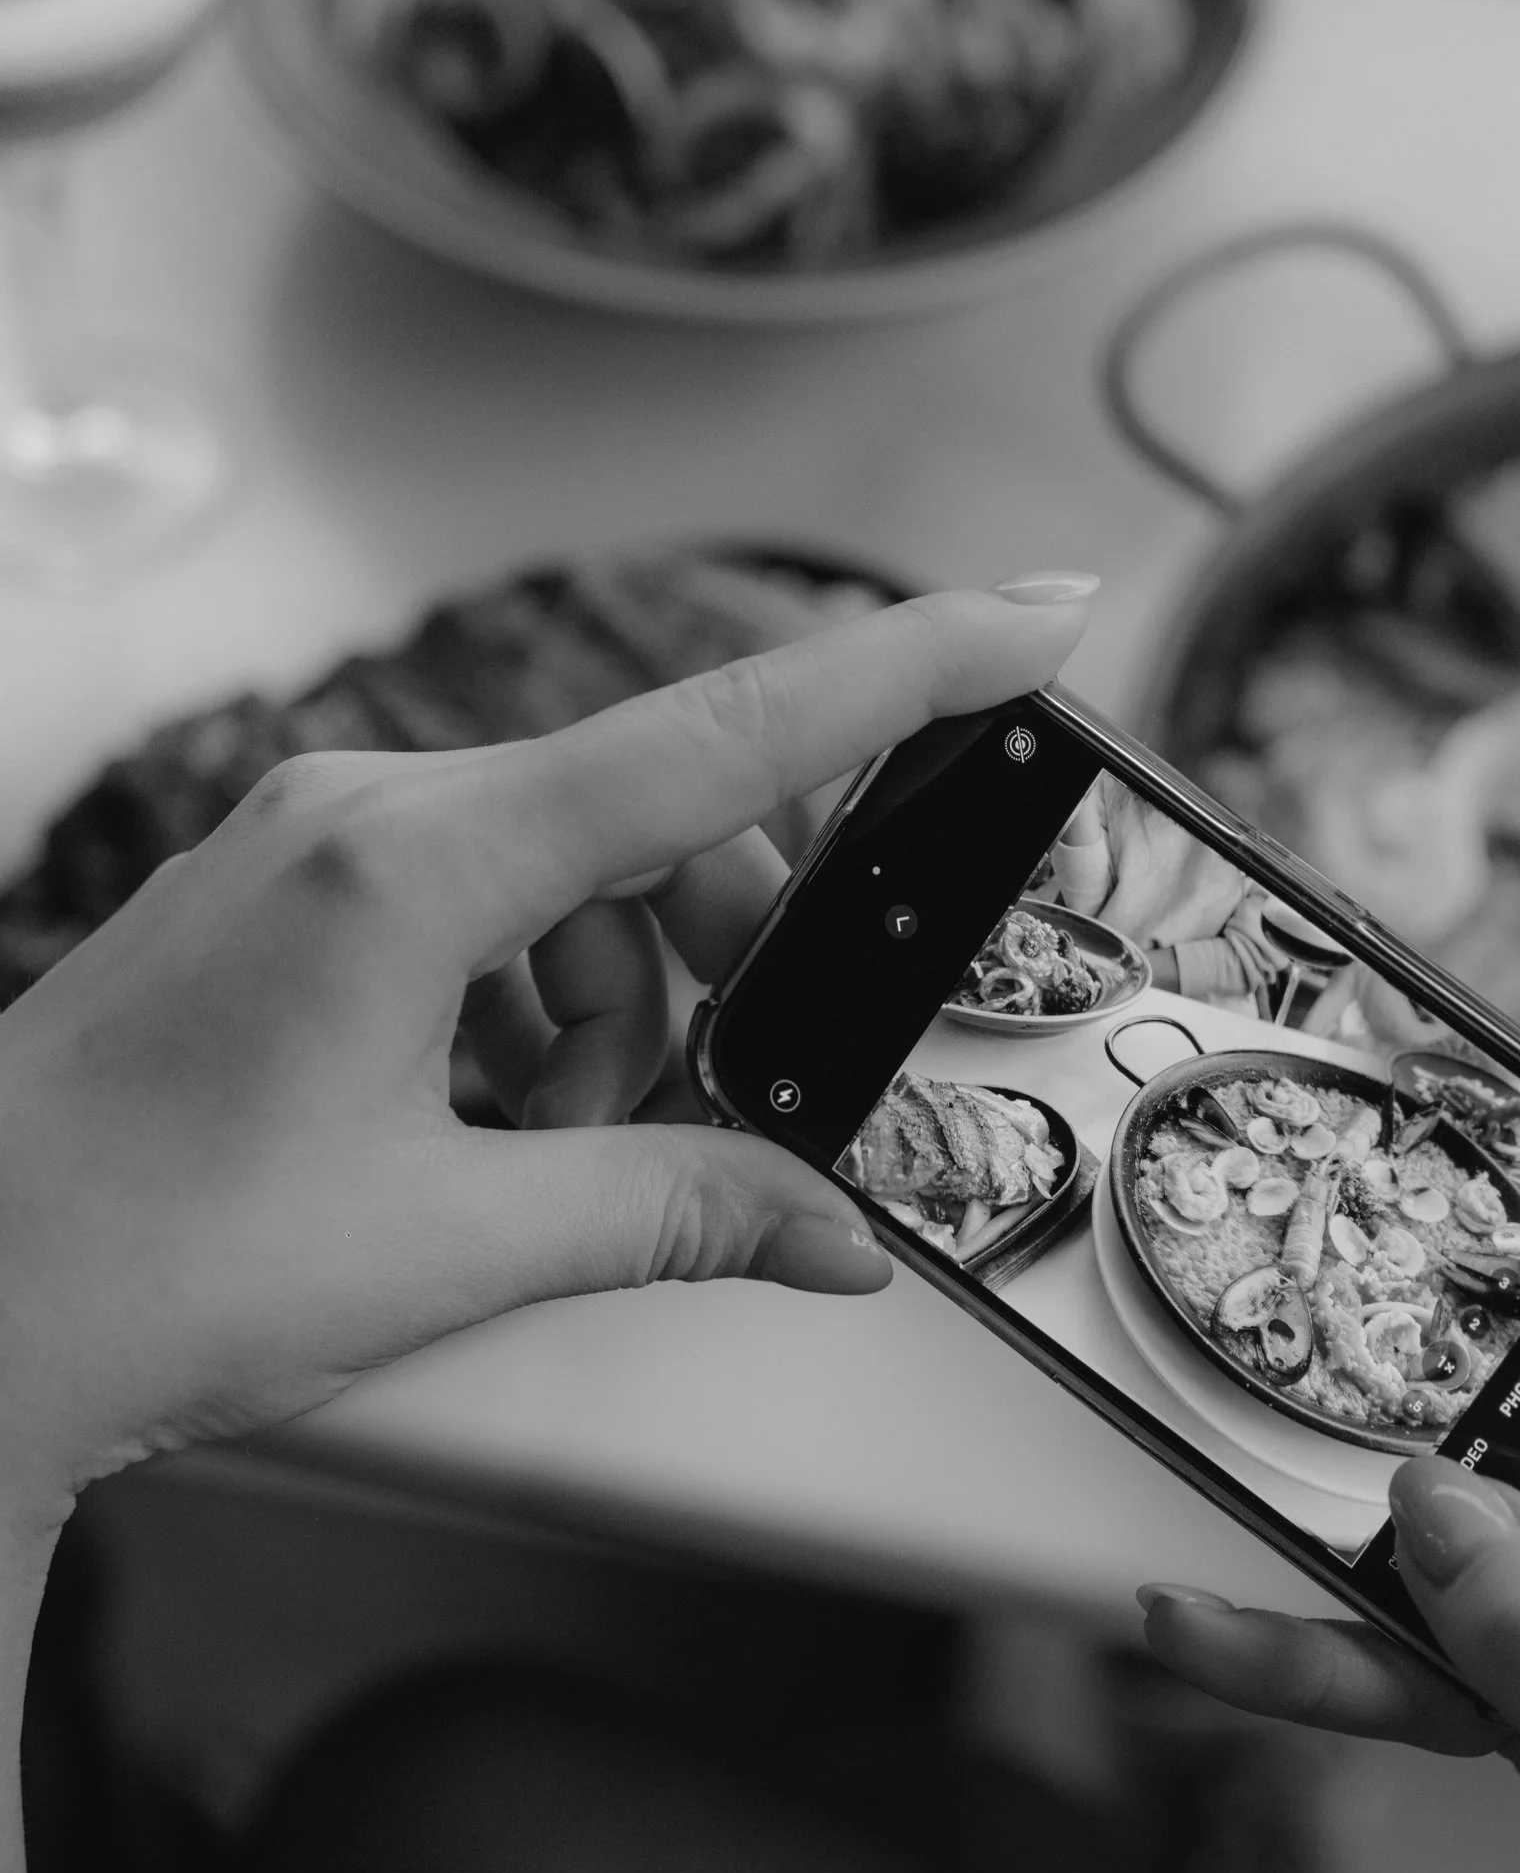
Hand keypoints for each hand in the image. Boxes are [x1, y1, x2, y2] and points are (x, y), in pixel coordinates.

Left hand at [0, 579, 1092, 1550]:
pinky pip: (472, 918)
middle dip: (724, 953)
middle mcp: (358, 817)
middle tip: (732, 1101)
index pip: (721, 735)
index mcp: (410, 863)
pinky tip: (482, 1138)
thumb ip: (669, 1212)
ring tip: (548, 1159)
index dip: (902, 670)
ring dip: (611, 1015)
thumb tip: (829, 1230)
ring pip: (563, 883)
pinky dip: (523, 1019)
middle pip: (652, 819)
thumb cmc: (131, 1261)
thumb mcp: (450, 1246)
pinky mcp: (279, 905)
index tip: (1034, 612)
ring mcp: (307, 854)